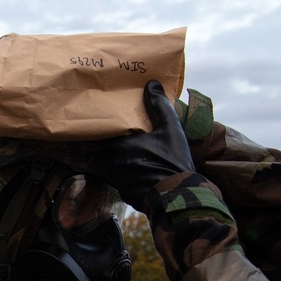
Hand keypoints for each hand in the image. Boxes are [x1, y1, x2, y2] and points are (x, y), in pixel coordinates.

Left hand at [100, 80, 195, 208]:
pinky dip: (125, 172)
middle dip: (109, 141)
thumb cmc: (173, 161)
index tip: (104, 117)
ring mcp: (116, 179)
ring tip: (127, 150)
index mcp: (119, 144)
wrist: (178, 197)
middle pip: (104, 147)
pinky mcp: (123, 192)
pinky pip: (119, 178)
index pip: (102, 130)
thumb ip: (159, 105)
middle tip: (116, 132)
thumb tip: (152, 83)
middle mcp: (112, 162)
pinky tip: (135, 168)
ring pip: (111, 163)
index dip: (103, 124)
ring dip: (117, 157)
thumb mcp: (170, 129)